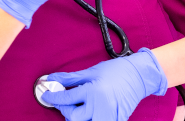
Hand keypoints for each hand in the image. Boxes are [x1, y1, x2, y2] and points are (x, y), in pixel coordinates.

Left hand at [43, 48, 166, 120]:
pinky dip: (92, 120)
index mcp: (92, 90)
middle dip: (64, 111)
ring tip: (77, 110)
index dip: (53, 98)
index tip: (46, 96)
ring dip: (77, 119)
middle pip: (73, 117)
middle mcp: (99, 105)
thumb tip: (53, 79)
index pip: (66, 98)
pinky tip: (90, 114)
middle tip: (62, 103)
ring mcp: (109, 116)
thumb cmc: (116, 70)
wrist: (138, 75)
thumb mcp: (91, 71)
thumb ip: (71, 78)